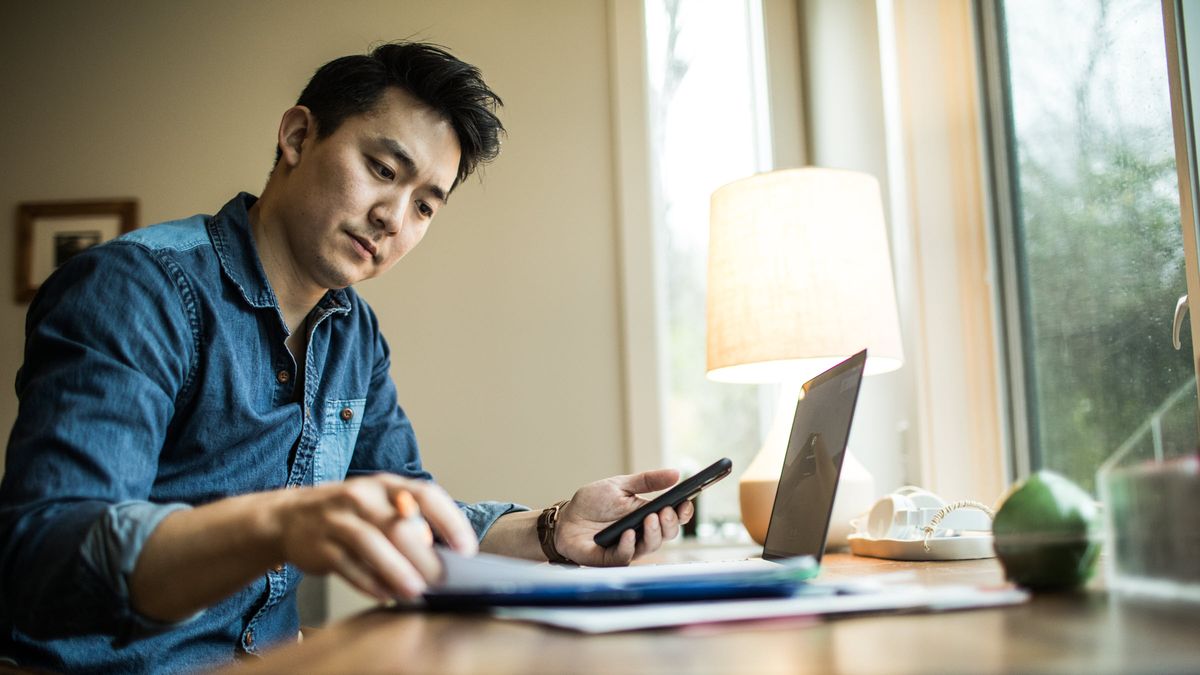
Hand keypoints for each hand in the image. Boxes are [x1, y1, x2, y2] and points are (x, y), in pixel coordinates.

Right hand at [273, 474, 476, 600]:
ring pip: (372, 544)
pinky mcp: (318, 545)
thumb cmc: (350, 515)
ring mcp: (337, 519)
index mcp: (386, 484)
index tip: (466, 549)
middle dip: (424, 557)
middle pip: (399, 525)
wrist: (290, 517)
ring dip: (397, 570)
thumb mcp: (380, 506)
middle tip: (442, 581)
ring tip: (417, 592)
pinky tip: (385, 595)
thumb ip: (410, 523)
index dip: (450, 521)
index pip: (426, 495)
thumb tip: (448, 557)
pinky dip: (369, 582)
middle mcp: (362, 496)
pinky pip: (347, 566)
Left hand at [554, 469, 694, 565]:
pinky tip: (628, 534)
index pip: (672, 517)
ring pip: (650, 546)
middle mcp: (642, 534)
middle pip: (667, 534)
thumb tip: (676, 474)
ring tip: (650, 518)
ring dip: (653, 533)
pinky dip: (628, 545)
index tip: (686, 503)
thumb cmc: (593, 502)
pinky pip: (625, 556)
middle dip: (670, 523)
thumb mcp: (620, 484)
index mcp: (647, 514)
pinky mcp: (610, 559)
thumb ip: (647, 481)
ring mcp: (628, 547)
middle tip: (666, 511)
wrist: (566, 518)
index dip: (682, 512)